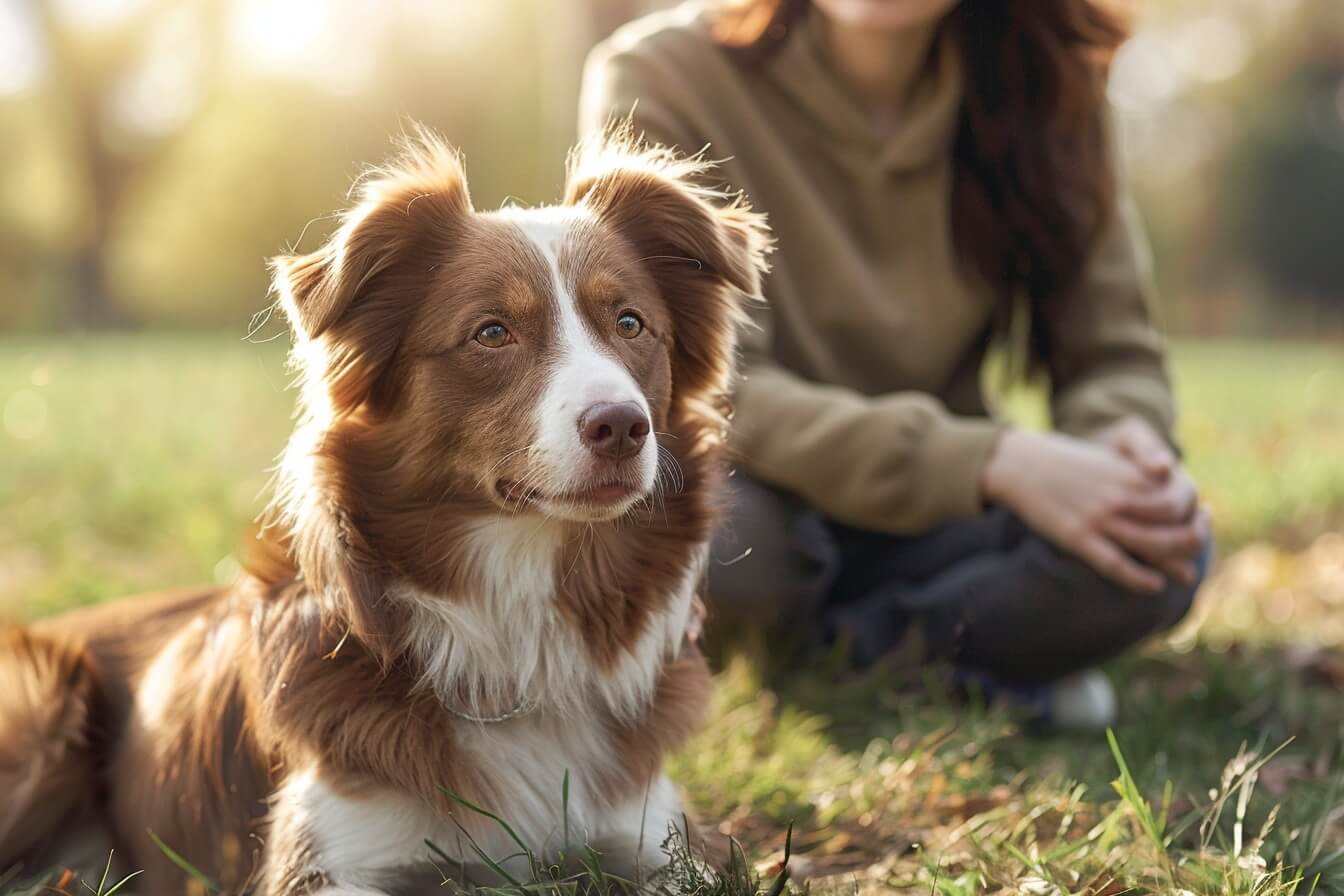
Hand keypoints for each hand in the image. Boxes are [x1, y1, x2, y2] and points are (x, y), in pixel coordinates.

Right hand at [980, 428, 1193, 593]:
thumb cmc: (1064, 462)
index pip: (1178, 495)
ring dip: (1174, 562)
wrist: (1019, 463)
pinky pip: (1116, 563)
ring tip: (1186, 575)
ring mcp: (1098, 517)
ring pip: (1150, 545)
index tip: (1200, 517)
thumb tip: (1164, 481)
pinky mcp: (1076, 536)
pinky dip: (1139, 577)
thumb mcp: (1106, 460)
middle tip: (1197, 547)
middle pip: (1172, 522)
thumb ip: (1134, 472)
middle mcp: (1119, 495)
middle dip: (1192, 538)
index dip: (1193, 510)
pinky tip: (1154, 585)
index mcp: (1128, 473)